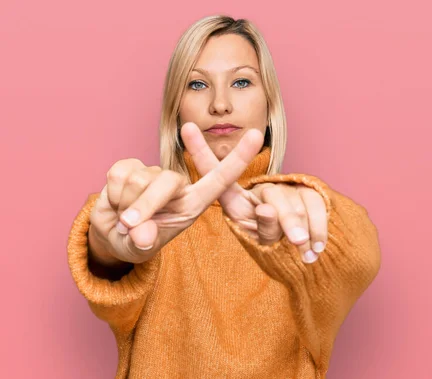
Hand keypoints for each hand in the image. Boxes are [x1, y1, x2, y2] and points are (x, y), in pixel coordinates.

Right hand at [88, 122, 263, 263]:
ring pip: (139, 178)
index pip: (221, 179)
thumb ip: (144, 242)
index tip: (257, 134)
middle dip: (147, 204)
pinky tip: (116, 203)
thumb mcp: (142, 248)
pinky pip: (118, 174)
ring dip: (126, 204)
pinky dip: (112, 195)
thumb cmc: (138, 242)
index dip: (239, 158)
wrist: (111, 235)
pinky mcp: (129, 166)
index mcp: (194, 203)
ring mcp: (154, 173)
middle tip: (129, 226)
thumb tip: (141, 233)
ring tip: (127, 218)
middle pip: (168, 181)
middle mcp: (178, 186)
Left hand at [185, 122, 327, 263]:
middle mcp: (261, 187)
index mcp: (237, 198)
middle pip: (272, 195)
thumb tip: (265, 208)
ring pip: (296, 203)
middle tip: (295, 240)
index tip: (187, 127)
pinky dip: (319, 228)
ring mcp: (287, 187)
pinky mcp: (310, 190)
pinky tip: (318, 247)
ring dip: (305, 227)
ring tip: (308, 251)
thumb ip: (261, 226)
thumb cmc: (268, 237)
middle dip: (285, 219)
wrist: (300, 237)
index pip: (216, 174)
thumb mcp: (259, 236)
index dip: (201, 152)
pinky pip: (317, 206)